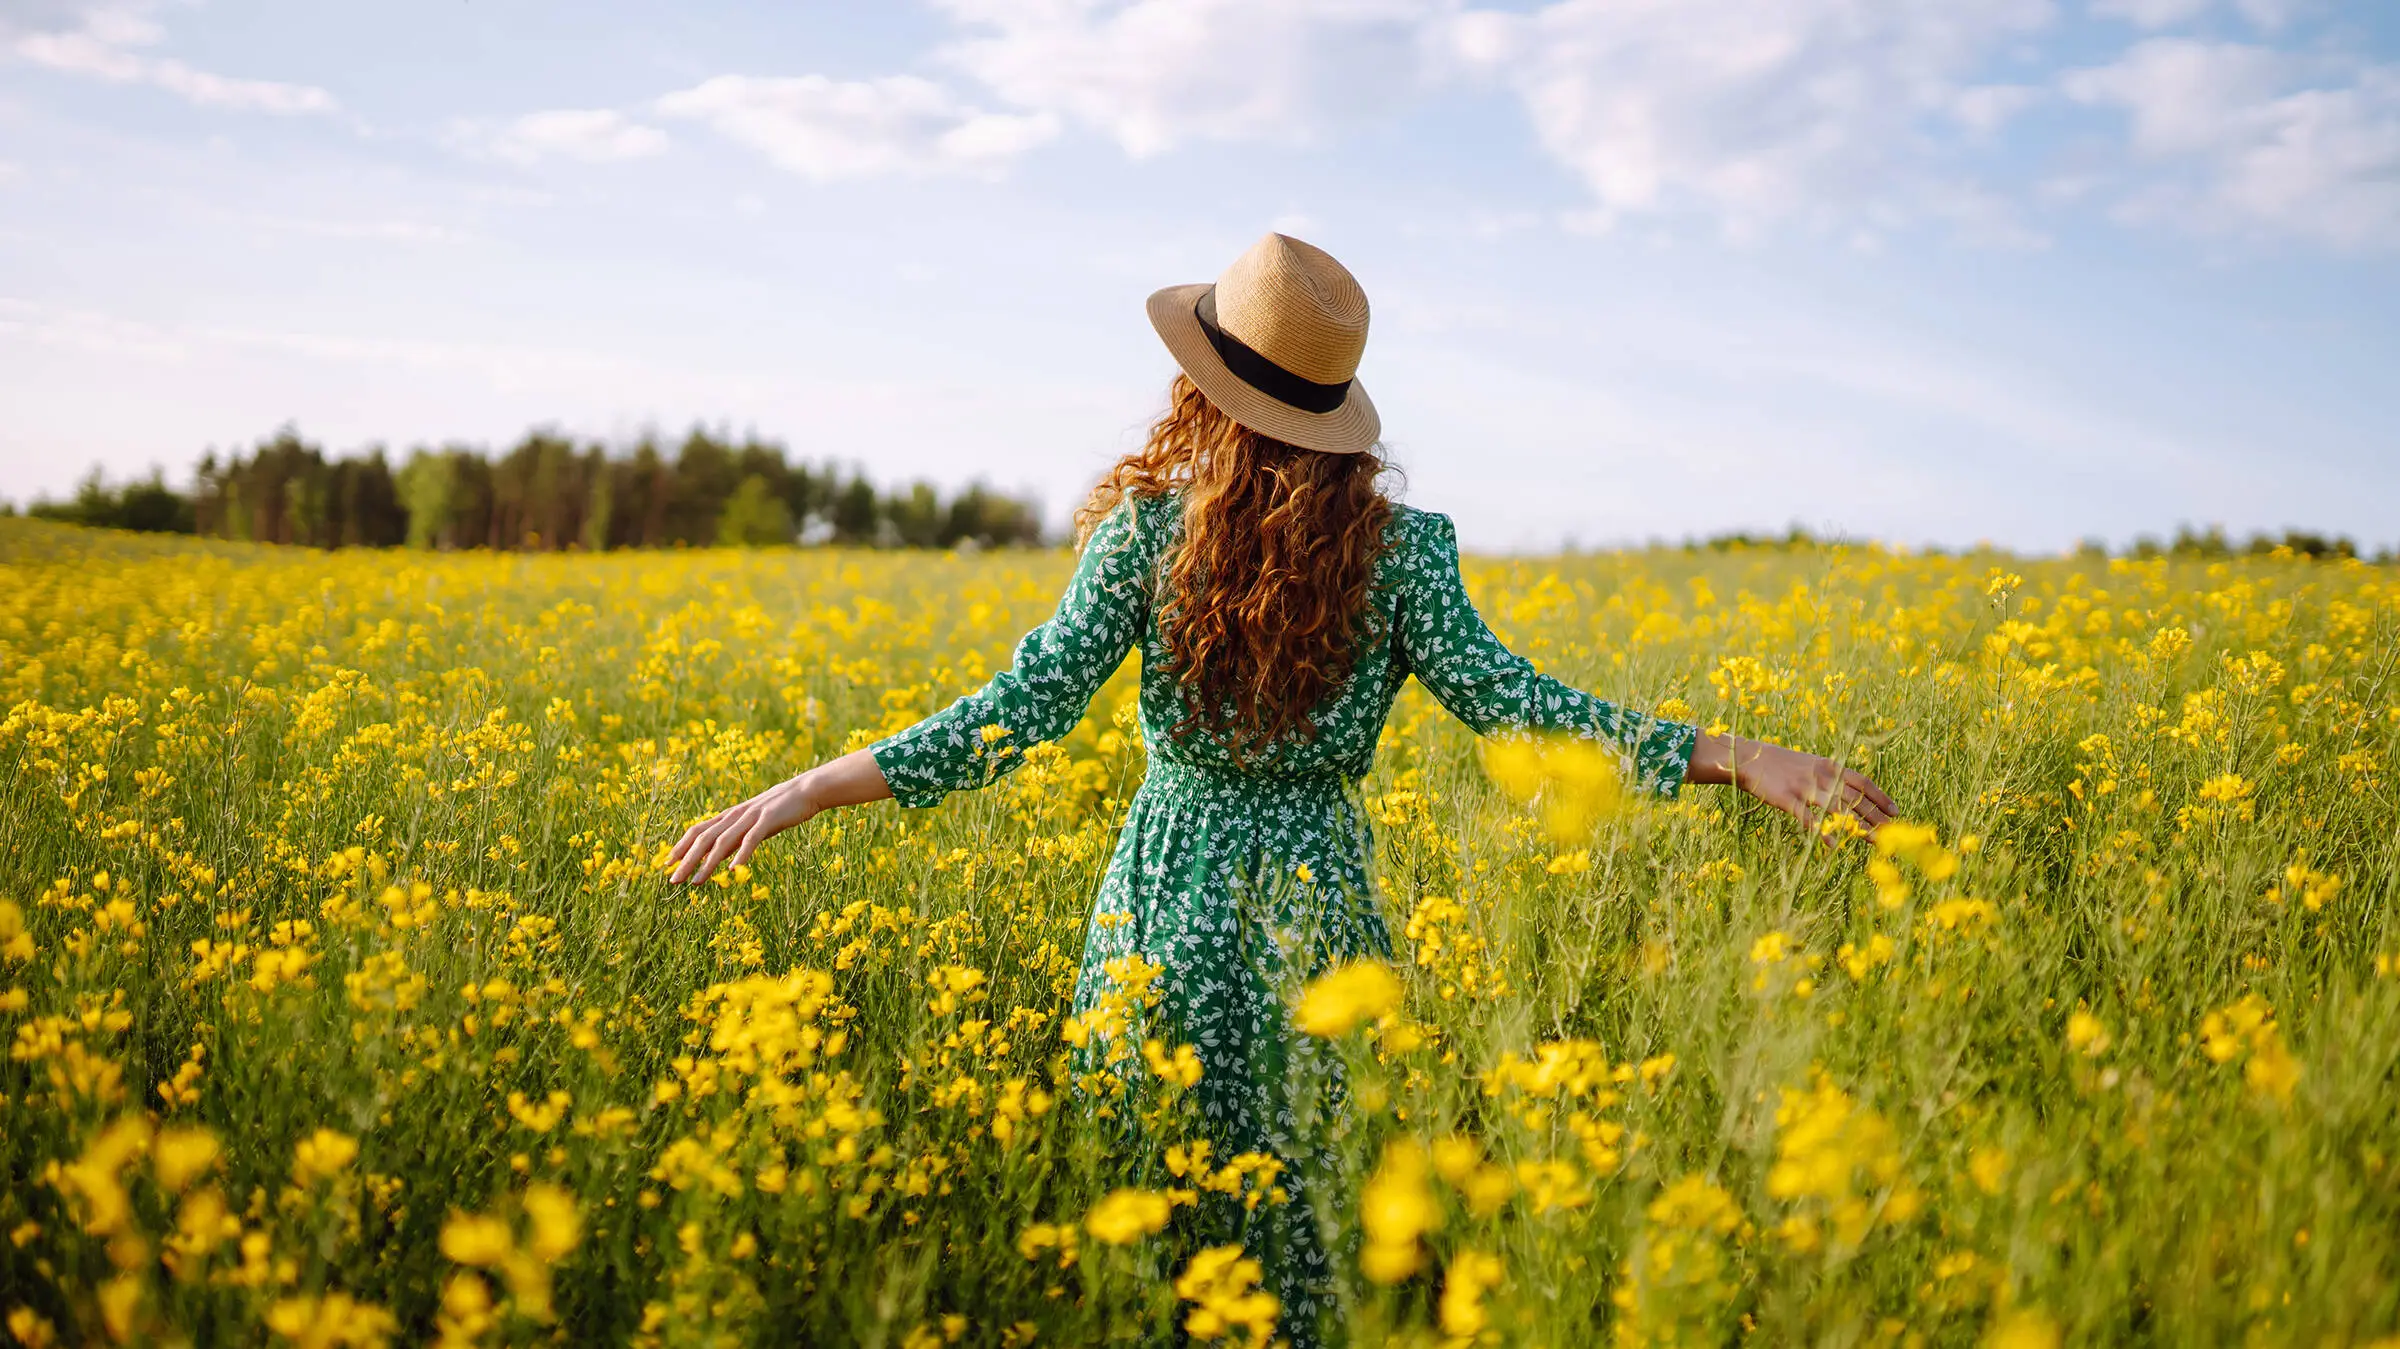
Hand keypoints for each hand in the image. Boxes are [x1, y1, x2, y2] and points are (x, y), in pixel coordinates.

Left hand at [668, 774, 817, 884]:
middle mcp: (734, 816)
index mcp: (729, 816)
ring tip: (696, 882)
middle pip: (704, 839)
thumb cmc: (778, 810)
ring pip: (723, 841)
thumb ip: (734, 837)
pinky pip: (751, 839)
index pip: (697, 831)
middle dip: (686, 860)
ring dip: (707, 863)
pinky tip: (733, 870)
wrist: (805, 791)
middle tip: (672, 880)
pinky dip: (740, 854)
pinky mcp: (768, 820)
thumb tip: (716, 857)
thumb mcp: (751, 824)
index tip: (665, 864)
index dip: (680, 846)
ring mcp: (750, 817)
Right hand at [1688, 733, 1896, 838]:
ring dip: (1858, 826)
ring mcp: (1805, 788)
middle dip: (1876, 816)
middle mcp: (1822, 776)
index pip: (1863, 783)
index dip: (1881, 798)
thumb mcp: (1810, 764)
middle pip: (1856, 798)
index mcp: (1830, 766)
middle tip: (1892, 833)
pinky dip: (1823, 831)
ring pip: (1838, 809)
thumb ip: (1831, 776)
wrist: (1749, 759)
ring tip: (1874, 840)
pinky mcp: (1787, 800)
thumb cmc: (1781, 764)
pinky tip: (1835, 844)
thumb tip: (1852, 792)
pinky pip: (1809, 819)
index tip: (1896, 812)